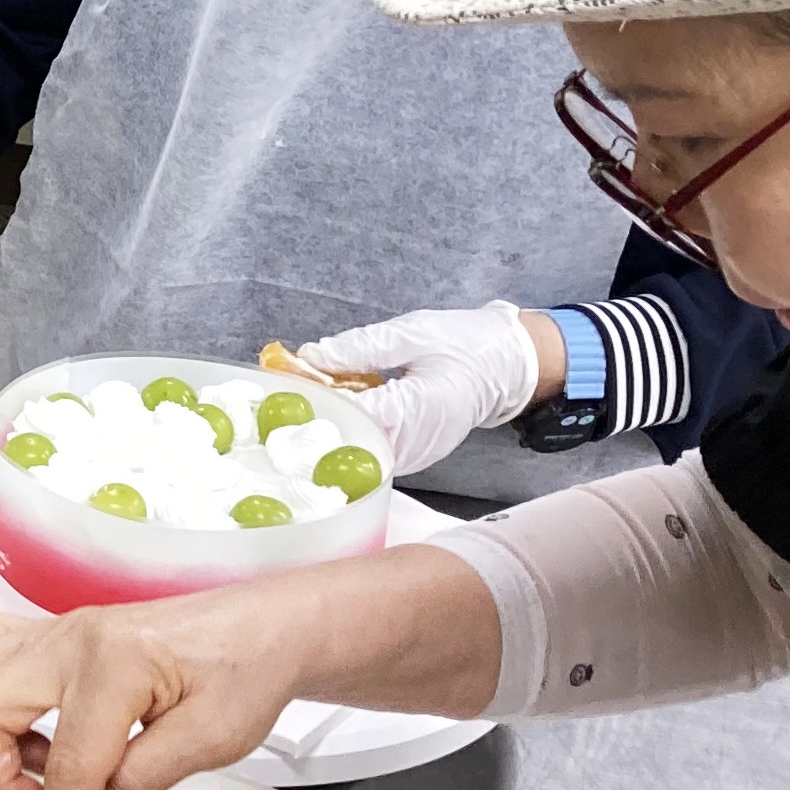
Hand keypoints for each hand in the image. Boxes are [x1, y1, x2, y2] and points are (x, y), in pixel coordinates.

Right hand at [0, 596, 307, 789]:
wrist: (264, 627)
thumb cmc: (248, 672)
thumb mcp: (211, 742)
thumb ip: (141, 781)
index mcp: (117, 664)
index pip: (67, 762)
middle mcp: (74, 638)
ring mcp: (59, 629)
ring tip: (34, 762)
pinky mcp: (57, 631)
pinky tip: (31, 725)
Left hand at [295, 301, 558, 477]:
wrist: (507, 368)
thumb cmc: (464, 344)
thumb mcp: (412, 332)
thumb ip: (361, 347)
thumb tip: (311, 356)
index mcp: (420, 407)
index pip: (355, 415)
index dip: (317, 404)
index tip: (285, 391)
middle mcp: (416, 441)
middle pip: (351, 442)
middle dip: (316, 421)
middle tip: (282, 401)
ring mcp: (415, 456)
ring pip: (358, 453)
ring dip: (330, 430)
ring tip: (302, 406)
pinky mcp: (412, 457)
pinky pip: (371, 453)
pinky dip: (349, 435)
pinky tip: (332, 414)